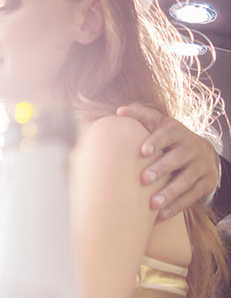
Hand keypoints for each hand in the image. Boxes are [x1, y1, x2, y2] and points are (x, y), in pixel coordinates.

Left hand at [117, 103, 219, 219]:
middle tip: (144, 179)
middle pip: (178, 158)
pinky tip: (161, 214)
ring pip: (187, 180)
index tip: (142, 151)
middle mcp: (192, 147)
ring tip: (153, 204)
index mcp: (177, 132)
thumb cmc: (169, 138)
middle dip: (162, 168)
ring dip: (170, 192)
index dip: (156, 141)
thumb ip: (140, 115)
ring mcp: (202, 166)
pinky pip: (193, 196)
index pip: (168, 133)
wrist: (202, 152)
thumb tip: (119, 111)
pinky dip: (177, 206)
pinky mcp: (207, 183)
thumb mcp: (159, 124)